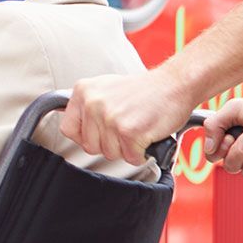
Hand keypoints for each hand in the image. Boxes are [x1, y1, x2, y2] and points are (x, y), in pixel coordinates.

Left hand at [60, 70, 199, 166]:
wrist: (174, 84)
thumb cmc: (144, 90)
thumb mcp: (105, 89)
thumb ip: (87, 106)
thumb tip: (68, 125)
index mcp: (83, 91)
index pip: (68, 129)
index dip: (85, 137)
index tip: (99, 133)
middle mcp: (93, 103)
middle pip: (90, 146)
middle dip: (110, 144)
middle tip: (126, 127)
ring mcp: (110, 118)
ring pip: (110, 154)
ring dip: (127, 148)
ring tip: (137, 127)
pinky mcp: (129, 132)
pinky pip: (130, 158)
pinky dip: (141, 153)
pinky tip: (146, 135)